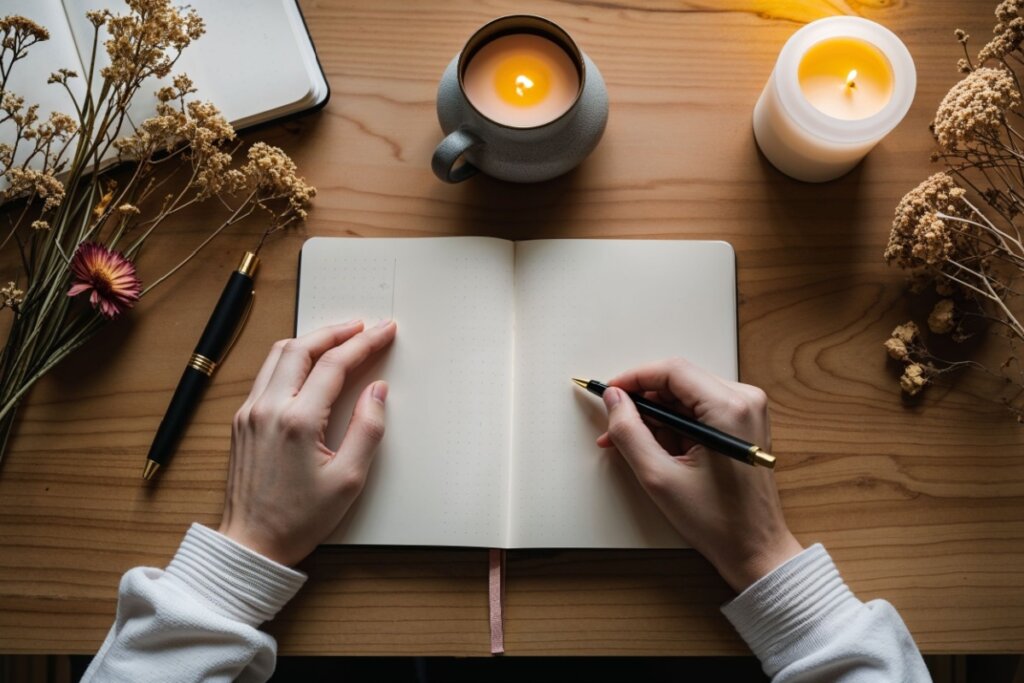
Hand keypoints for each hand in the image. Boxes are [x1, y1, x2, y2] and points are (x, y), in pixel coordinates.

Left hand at [218, 320, 396, 565]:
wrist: (251, 543)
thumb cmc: (299, 519)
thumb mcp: (348, 480)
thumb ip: (367, 430)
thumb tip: (377, 391)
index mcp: (297, 422)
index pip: (334, 365)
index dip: (364, 343)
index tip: (384, 331)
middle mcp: (268, 409)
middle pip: (302, 348)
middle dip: (336, 332)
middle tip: (363, 326)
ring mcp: (250, 412)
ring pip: (279, 355)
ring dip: (311, 341)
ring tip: (338, 339)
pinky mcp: (241, 421)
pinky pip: (267, 374)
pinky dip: (291, 358)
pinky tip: (308, 365)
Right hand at [597, 358, 802, 591]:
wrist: (756, 549)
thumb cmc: (718, 522)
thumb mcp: (659, 477)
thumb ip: (629, 432)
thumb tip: (614, 400)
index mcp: (730, 409)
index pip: (672, 371)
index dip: (633, 378)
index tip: (608, 393)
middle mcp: (745, 401)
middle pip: (679, 381)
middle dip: (642, 402)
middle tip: (614, 426)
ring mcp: (747, 412)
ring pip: (686, 396)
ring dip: (656, 416)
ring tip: (631, 444)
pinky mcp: (744, 424)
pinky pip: (700, 410)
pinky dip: (674, 425)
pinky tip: (656, 449)